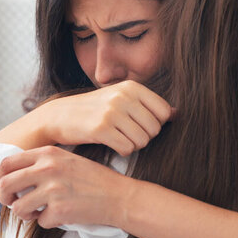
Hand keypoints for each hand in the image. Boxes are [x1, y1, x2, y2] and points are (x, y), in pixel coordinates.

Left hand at [0, 145, 131, 227]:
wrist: (118, 195)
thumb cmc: (94, 179)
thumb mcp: (68, 160)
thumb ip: (42, 163)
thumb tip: (13, 175)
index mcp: (48, 153)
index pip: (8, 162)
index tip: (3, 185)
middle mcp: (47, 169)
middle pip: (6, 184)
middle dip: (5, 197)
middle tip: (13, 202)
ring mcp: (53, 190)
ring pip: (18, 208)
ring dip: (25, 214)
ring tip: (38, 212)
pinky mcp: (59, 210)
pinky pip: (39, 222)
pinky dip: (48, 222)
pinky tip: (61, 215)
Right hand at [39, 80, 172, 155]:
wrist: (60, 115)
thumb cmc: (95, 109)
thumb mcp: (121, 98)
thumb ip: (148, 105)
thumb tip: (177, 113)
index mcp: (132, 87)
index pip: (164, 111)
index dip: (156, 123)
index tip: (140, 125)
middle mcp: (123, 96)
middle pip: (155, 128)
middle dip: (145, 137)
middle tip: (128, 134)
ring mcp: (111, 111)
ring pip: (143, 140)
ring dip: (134, 145)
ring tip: (120, 138)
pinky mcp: (100, 128)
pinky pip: (127, 149)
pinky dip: (123, 151)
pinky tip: (112, 144)